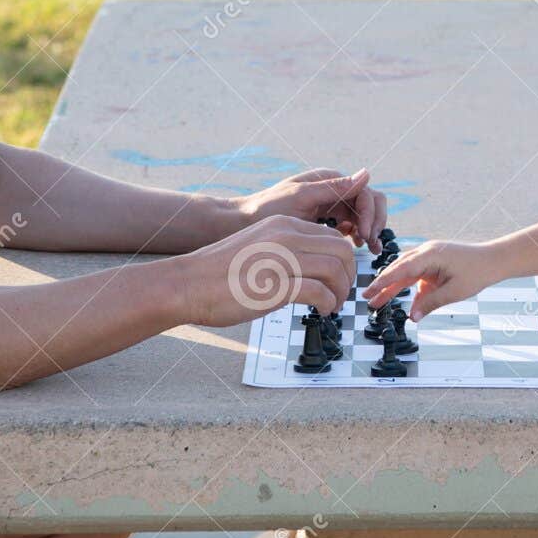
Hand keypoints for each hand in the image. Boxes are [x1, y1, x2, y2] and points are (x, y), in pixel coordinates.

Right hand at [171, 215, 356, 327]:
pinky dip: (328, 304)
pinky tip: (321, 311)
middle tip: (341, 293)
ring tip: (332, 305)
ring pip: (336, 270)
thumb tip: (314, 268)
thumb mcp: (259, 246)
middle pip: (342, 250)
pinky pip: (320, 292)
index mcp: (283, 225)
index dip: (343, 260)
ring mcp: (281, 260)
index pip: (332, 236)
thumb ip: (286, 250)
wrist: (188, 284)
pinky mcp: (275, 286)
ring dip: (341, 292)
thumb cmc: (220, 272)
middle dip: (349, 275)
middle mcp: (285, 236)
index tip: (338, 278)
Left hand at [237, 168, 388, 251]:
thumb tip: (366, 174)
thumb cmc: (265, 209)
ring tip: (370, 250)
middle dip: (375, 221)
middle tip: (371, 243)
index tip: (365, 234)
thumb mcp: (300, 198)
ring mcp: (330, 206)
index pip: (364, 192)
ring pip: (363, 215)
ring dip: (371, 229)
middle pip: (369, 201)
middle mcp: (332, 190)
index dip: (370, 213)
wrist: (239, 224)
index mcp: (327, 180)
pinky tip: (358, 250)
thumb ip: (333, 188)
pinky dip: (358, 236)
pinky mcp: (325, 222)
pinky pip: (351, 227)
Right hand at [363, 239, 504, 320]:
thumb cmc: (477, 272)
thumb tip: (412, 317)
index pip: (401, 268)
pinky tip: (405, 303)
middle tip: (366, 299)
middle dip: (382, 285)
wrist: (494, 260)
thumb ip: (431, 303)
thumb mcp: (454, 292)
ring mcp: (429, 257)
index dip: (384, 281)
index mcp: (430, 255)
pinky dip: (409, 289)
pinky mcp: (433, 264)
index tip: (369, 292)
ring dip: (392, 287)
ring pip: (405, 272)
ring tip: (376, 303)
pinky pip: (416, 276)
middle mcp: (426, 252)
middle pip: (399, 269)